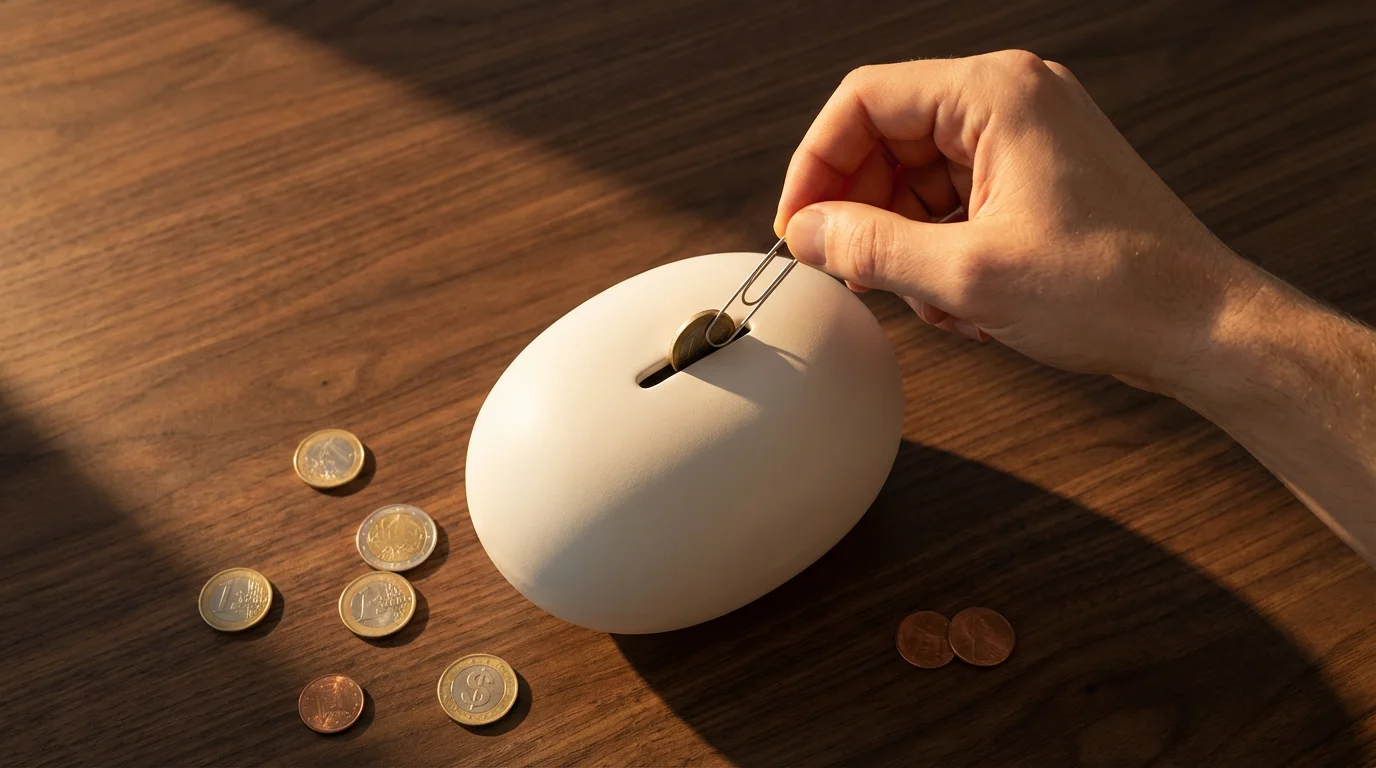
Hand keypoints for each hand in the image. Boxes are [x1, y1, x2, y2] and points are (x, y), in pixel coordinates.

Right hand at [775, 50, 1269, 394]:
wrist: (1199, 326)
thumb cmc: (1114, 290)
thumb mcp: (969, 275)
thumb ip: (872, 247)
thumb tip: (808, 233)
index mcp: (996, 95)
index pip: (865, 101)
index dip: (816, 164)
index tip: (797, 225)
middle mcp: (1011, 101)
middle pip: (888, 137)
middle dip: (860, 210)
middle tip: (845, 268)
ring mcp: (1025, 138)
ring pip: (916, 175)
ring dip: (901, 240)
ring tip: (923, 299)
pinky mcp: (1034, 177)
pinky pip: (952, 199)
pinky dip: (937, 248)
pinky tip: (955, 301)